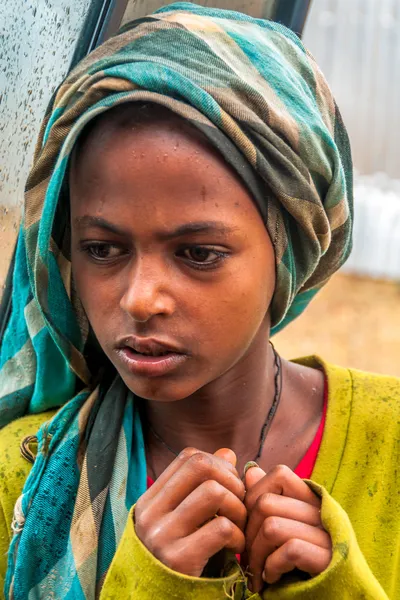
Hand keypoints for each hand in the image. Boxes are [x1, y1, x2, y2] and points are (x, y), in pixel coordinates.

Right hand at [135, 447, 245, 576]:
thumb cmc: (182, 558)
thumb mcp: (187, 520)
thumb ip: (204, 486)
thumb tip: (227, 453)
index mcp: (151, 500)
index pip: (188, 457)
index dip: (217, 464)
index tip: (229, 485)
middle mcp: (151, 513)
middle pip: (201, 467)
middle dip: (231, 480)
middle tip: (240, 504)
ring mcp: (162, 536)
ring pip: (213, 492)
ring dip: (237, 507)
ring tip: (238, 526)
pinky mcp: (178, 560)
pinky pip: (221, 528)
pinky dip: (238, 535)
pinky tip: (236, 548)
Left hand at [244, 464, 331, 591]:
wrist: (335, 597)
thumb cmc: (302, 564)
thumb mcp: (283, 529)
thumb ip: (269, 501)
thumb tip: (250, 472)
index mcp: (313, 499)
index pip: (279, 474)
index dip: (254, 495)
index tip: (248, 524)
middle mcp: (323, 512)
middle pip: (265, 503)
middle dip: (247, 534)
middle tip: (247, 558)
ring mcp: (329, 535)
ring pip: (272, 526)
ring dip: (256, 555)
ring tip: (258, 572)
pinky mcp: (330, 560)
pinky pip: (289, 550)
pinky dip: (272, 567)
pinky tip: (272, 579)